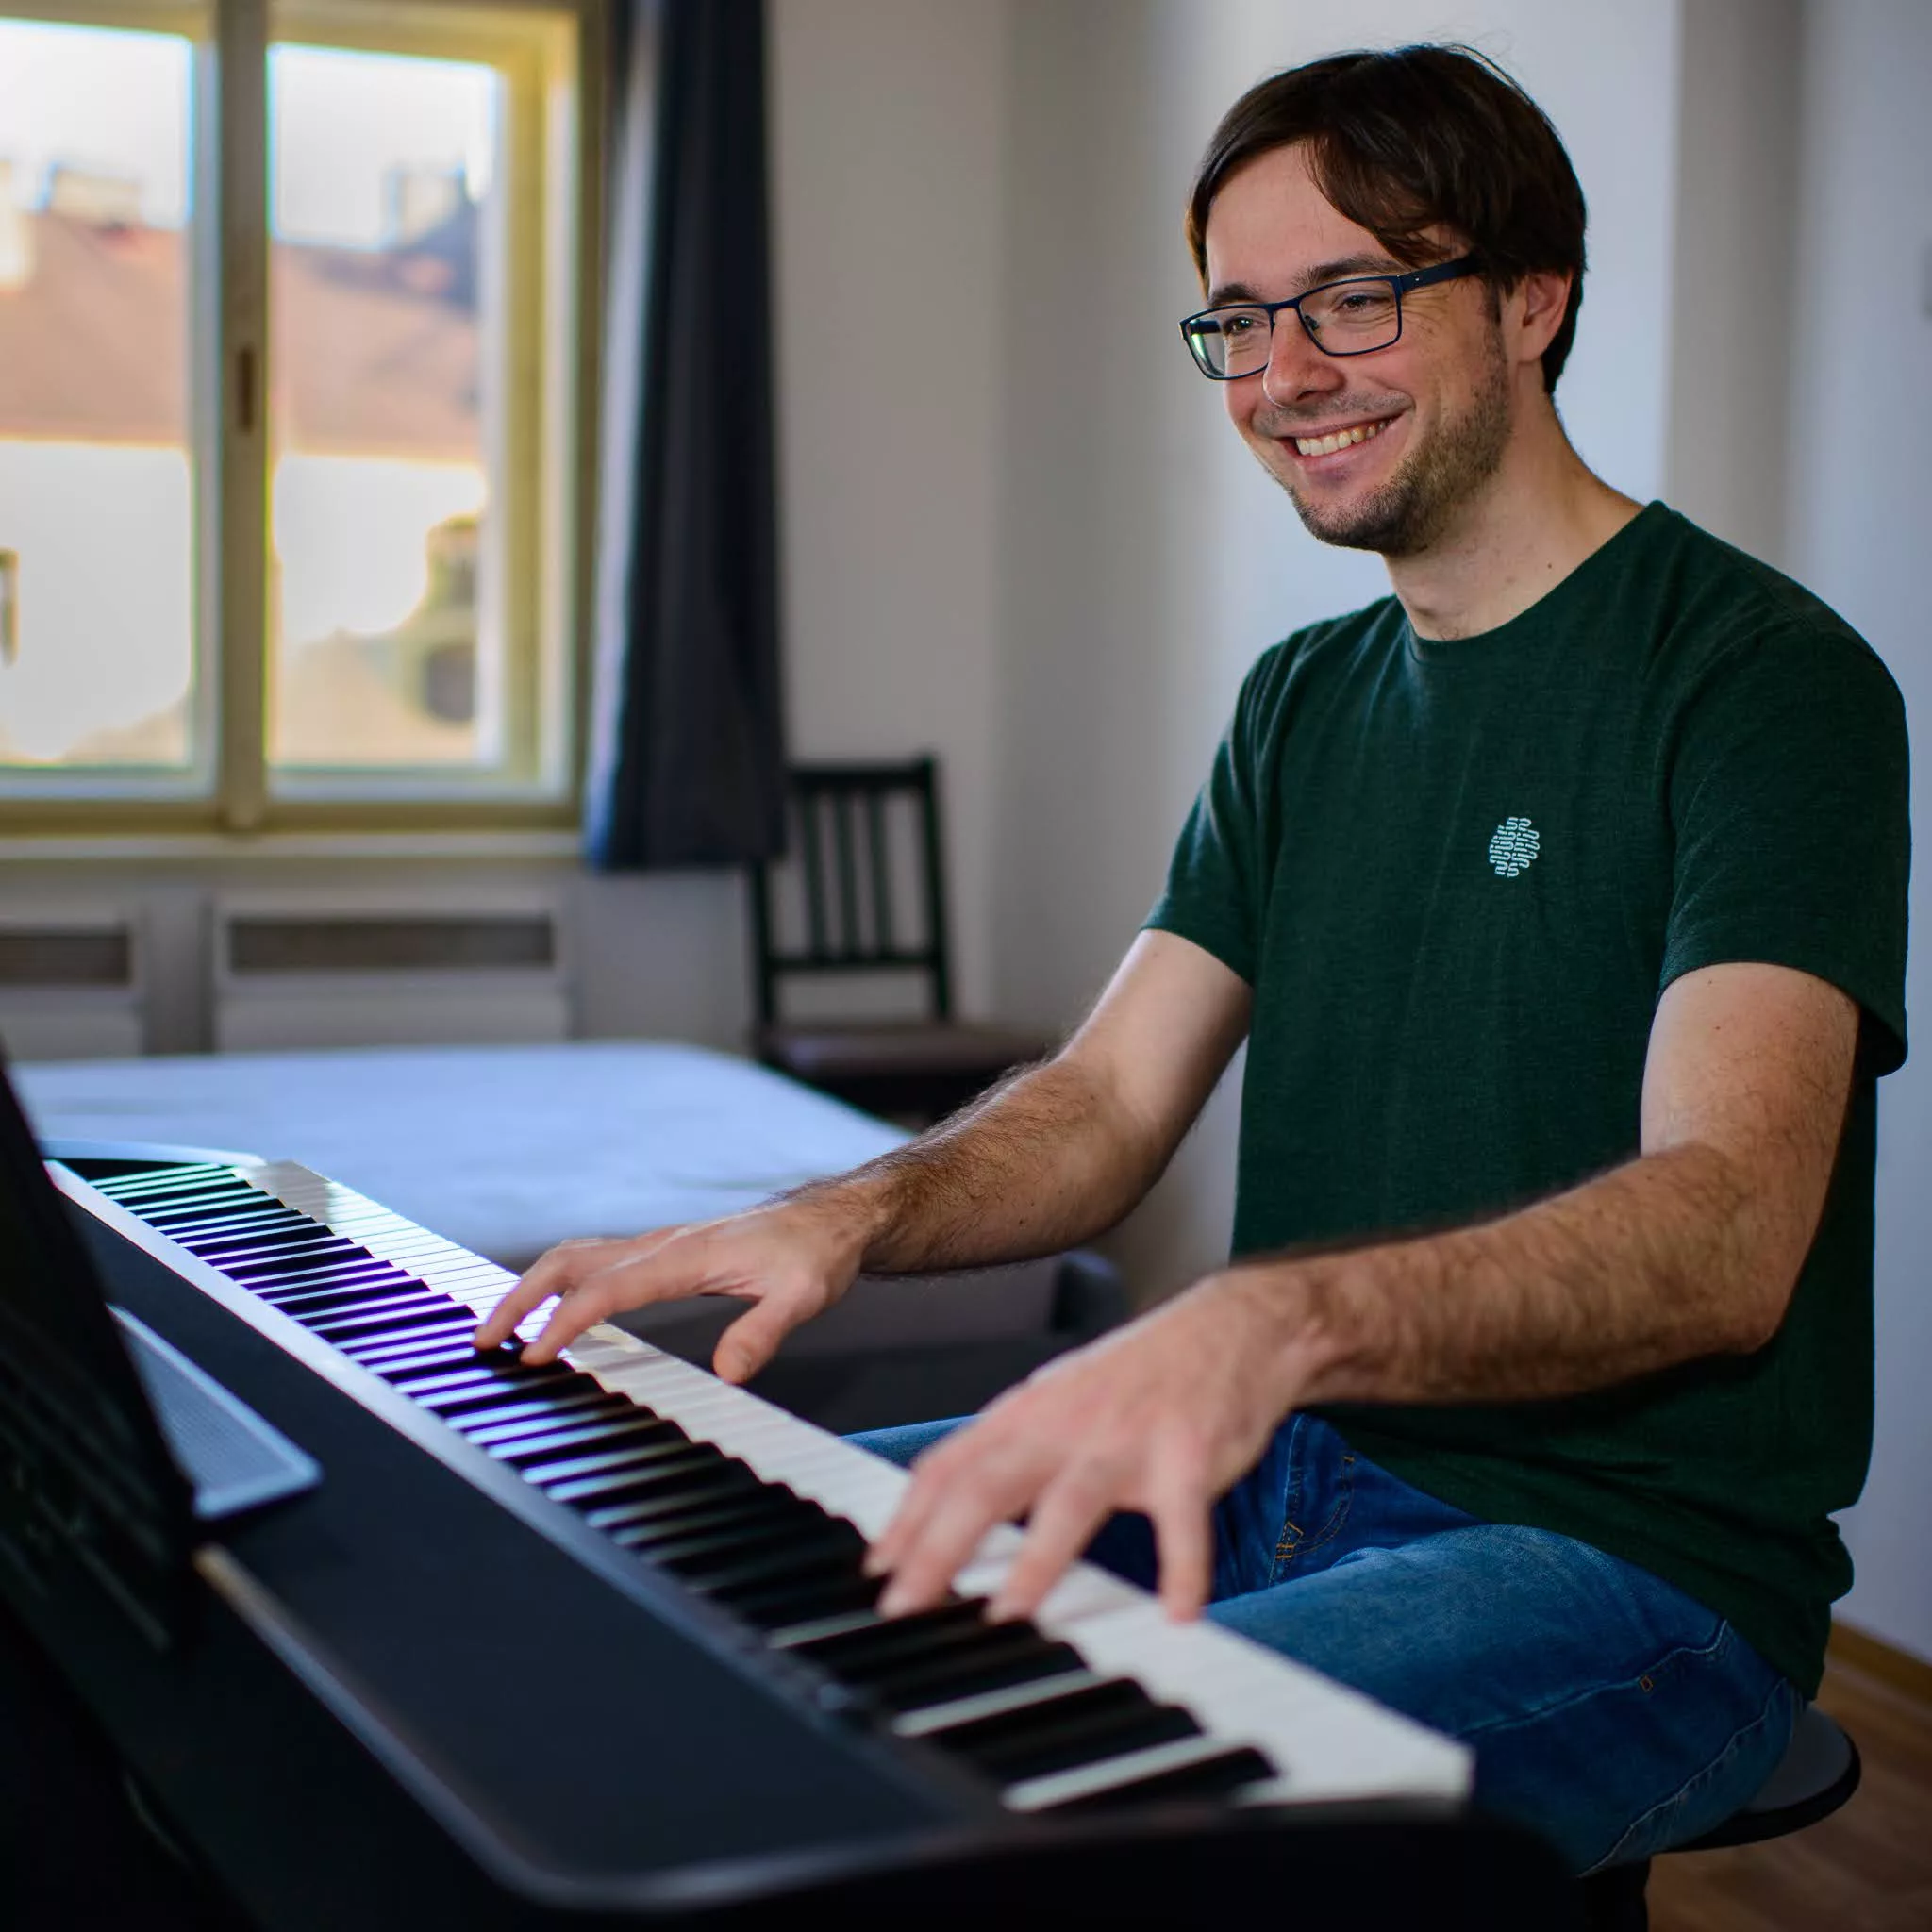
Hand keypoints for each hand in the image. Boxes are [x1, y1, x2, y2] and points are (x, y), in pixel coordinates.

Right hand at [471, 1196, 869, 1380]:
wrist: (829, 1221)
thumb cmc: (814, 1255)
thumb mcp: (803, 1297)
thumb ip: (763, 1332)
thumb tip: (729, 1373)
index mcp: (685, 1255)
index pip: (609, 1288)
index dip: (567, 1321)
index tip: (535, 1353)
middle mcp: (661, 1245)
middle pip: (570, 1262)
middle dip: (521, 1298)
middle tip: (483, 1340)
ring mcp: (658, 1247)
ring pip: (576, 1256)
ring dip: (531, 1288)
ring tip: (499, 1328)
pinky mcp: (662, 1254)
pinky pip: (595, 1261)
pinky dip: (558, 1282)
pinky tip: (549, 1309)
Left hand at [865, 1270, 1304, 1623]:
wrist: (1230, 1327)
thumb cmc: (1138, 1375)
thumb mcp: (1058, 1401)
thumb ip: (1007, 1452)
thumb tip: (945, 1509)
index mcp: (1028, 1413)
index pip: (949, 1466)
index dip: (906, 1519)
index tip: (876, 1571)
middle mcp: (1067, 1424)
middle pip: (988, 1484)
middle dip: (940, 1546)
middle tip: (905, 1605)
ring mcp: (1127, 1439)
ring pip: (1071, 1501)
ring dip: (1037, 1561)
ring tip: (1009, 1617)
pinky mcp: (1190, 1457)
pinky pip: (1182, 1522)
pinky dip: (1182, 1569)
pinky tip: (1177, 1613)